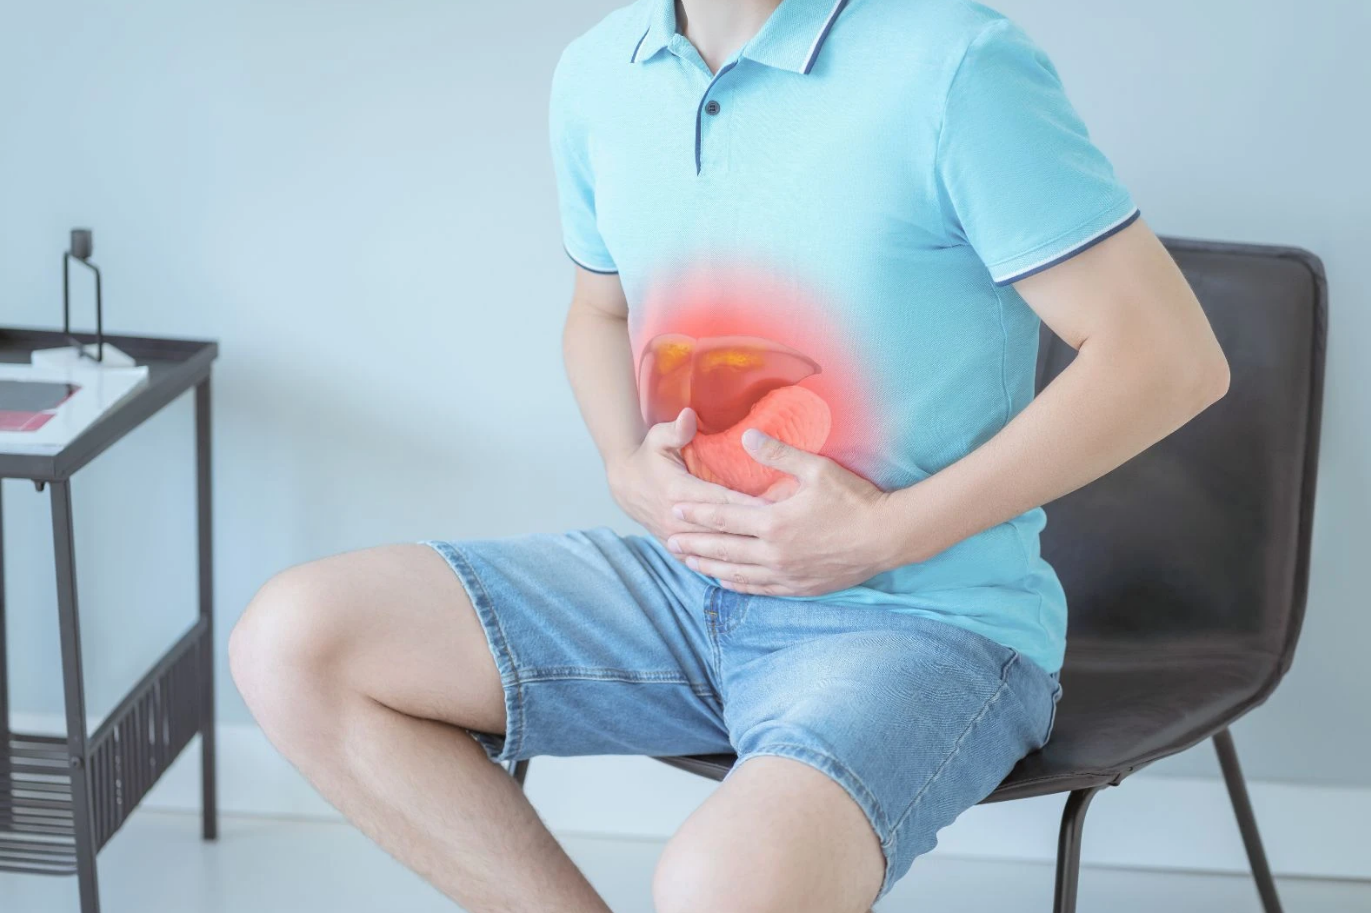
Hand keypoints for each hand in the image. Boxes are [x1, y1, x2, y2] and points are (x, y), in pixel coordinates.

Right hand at [606, 408, 768, 554]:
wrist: (624, 486)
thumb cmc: (648, 459)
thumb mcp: (657, 439)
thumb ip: (676, 430)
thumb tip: (689, 416)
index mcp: (680, 492)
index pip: (723, 501)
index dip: (751, 505)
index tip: (779, 507)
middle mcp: (679, 519)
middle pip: (725, 529)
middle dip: (756, 530)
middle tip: (789, 531)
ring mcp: (677, 538)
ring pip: (717, 550)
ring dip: (746, 551)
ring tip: (777, 551)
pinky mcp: (677, 548)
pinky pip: (705, 561)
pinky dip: (727, 565)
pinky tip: (751, 569)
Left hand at [664, 428, 897, 595]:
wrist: (887, 538)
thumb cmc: (855, 500)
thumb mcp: (817, 469)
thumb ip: (778, 454)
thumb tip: (746, 436)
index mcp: (774, 522)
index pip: (724, 518)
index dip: (697, 514)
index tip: (675, 510)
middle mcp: (774, 553)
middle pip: (723, 549)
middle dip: (694, 544)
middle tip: (668, 541)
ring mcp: (786, 574)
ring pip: (737, 573)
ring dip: (710, 567)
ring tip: (689, 563)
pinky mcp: (800, 587)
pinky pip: (761, 589)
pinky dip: (739, 584)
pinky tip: (727, 581)